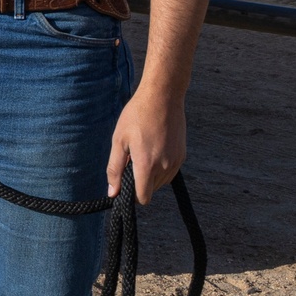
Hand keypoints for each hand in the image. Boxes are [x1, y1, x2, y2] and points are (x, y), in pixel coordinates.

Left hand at [107, 86, 185, 205]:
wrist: (163, 97)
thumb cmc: (137, 116)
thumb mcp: (119, 141)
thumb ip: (115, 169)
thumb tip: (112, 193)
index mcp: (147, 164)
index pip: (143, 198)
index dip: (132, 195)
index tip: (125, 183)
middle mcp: (164, 166)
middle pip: (151, 190)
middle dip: (140, 182)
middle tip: (132, 160)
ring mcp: (176, 161)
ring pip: (161, 182)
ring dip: (151, 176)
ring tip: (143, 152)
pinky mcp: (182, 155)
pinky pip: (170, 172)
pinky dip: (161, 168)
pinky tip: (154, 150)